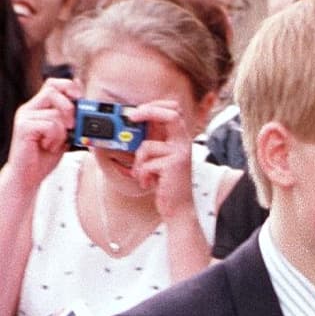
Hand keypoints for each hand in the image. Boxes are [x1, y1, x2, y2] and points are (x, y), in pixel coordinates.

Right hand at [6, 78, 79, 189]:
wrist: (28, 175)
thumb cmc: (45, 156)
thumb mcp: (63, 135)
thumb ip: (71, 121)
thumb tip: (85, 105)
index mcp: (39, 107)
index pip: (53, 84)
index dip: (69, 87)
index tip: (80, 99)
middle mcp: (30, 108)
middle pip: (53, 90)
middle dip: (69, 108)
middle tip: (71, 126)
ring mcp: (25, 117)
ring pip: (56, 114)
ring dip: (62, 132)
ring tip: (54, 143)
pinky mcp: (23, 127)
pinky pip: (50, 126)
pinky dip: (55, 139)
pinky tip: (48, 146)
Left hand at [128, 101, 197, 221]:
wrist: (178, 208)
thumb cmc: (166, 184)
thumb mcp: (158, 158)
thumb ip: (151, 141)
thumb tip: (131, 124)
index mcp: (179, 140)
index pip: (173, 111)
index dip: (155, 106)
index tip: (136, 111)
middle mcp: (184, 145)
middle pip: (171, 114)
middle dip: (147, 111)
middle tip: (130, 116)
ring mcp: (180, 154)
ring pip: (147, 145)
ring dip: (139, 163)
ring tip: (144, 174)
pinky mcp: (173, 166)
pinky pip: (146, 163)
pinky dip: (142, 175)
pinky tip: (149, 183)